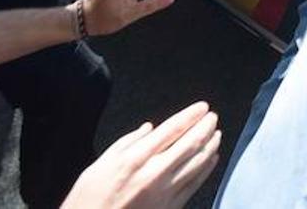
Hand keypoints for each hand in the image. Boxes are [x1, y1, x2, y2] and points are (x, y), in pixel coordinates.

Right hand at [61, 101, 220, 208]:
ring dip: (210, 146)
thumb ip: (127, 142)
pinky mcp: (170, 207)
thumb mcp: (100, 164)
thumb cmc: (89, 199)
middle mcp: (153, 173)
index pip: (171, 129)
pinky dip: (206, 168)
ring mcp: (164, 192)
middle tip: (212, 117)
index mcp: (135, 158)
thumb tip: (149, 128)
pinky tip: (211, 159)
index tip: (202, 107)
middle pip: (190, 144)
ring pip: (197, 163)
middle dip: (205, 127)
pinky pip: (195, 184)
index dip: (190, 116)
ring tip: (216, 134)